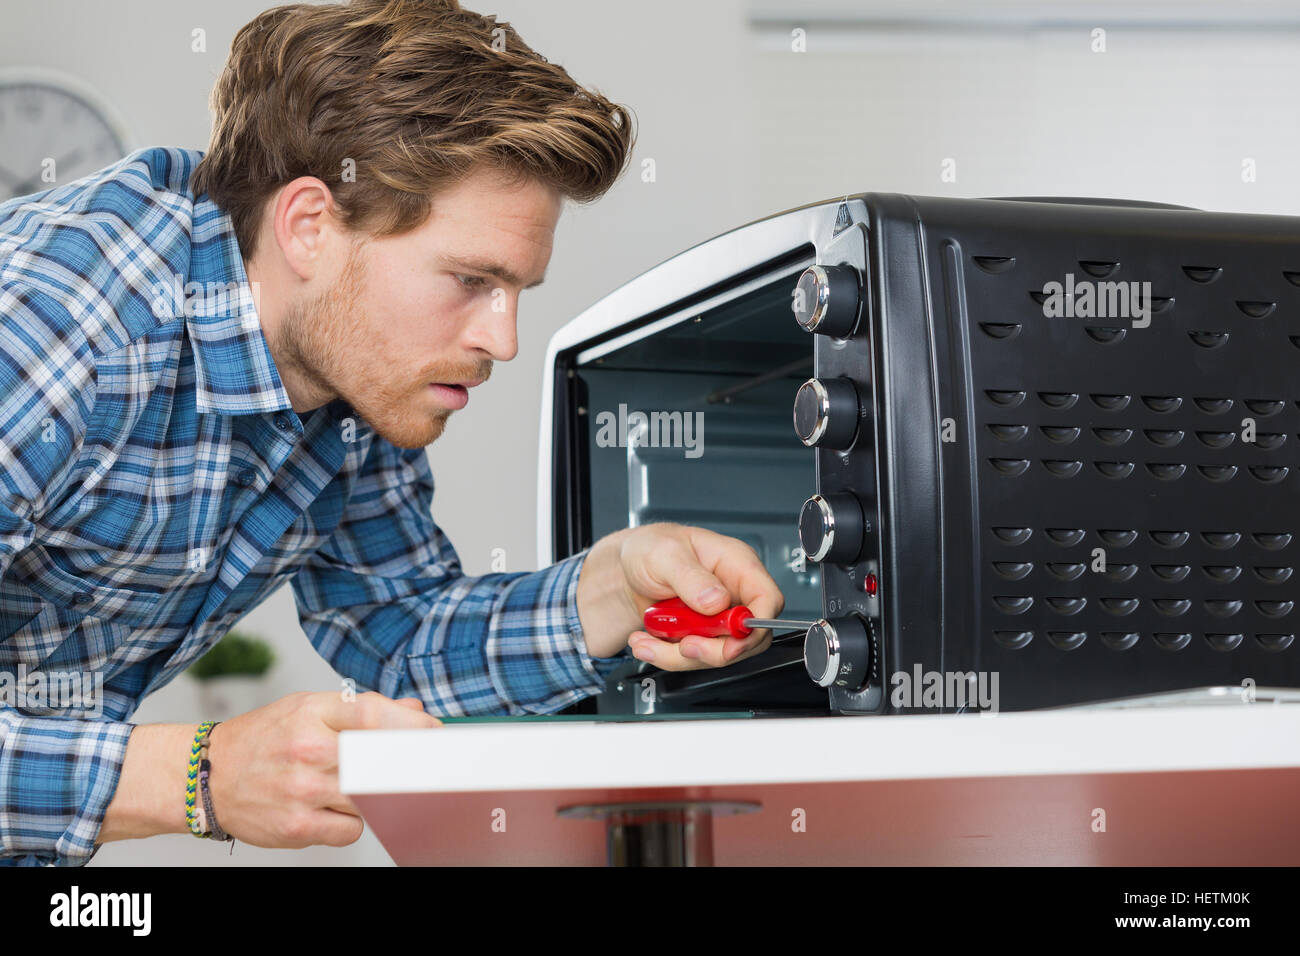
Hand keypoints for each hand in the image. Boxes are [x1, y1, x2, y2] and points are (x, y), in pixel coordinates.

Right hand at [206, 690, 439, 847]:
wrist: (207, 776)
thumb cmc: (262, 739)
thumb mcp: (307, 708)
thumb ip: (362, 710)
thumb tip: (415, 710)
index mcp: (311, 712)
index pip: (372, 712)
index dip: (411, 723)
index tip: (434, 732)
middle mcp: (308, 749)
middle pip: (380, 759)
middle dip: (408, 764)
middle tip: (424, 766)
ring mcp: (302, 790)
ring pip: (372, 796)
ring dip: (377, 794)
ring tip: (357, 785)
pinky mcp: (297, 826)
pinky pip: (353, 829)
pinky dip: (352, 822)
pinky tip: (333, 809)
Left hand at [577, 522, 784, 670]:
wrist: (624, 571)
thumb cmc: (648, 549)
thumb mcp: (664, 554)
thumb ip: (691, 577)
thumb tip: (718, 600)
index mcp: (736, 564)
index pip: (767, 599)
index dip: (756, 625)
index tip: (731, 642)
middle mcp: (733, 592)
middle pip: (748, 637)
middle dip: (714, 651)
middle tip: (684, 645)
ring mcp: (717, 618)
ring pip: (718, 654)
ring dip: (678, 655)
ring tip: (647, 640)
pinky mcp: (701, 635)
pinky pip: (694, 658)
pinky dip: (666, 656)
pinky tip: (646, 642)